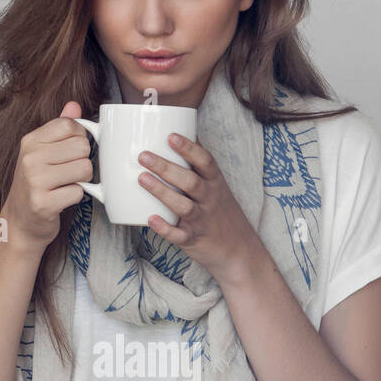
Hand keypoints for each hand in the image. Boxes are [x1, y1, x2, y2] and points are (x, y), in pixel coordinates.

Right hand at [0, 100, 93, 251]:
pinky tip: (61, 199)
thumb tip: (74, 105)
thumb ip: (59, 128)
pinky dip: (76, 197)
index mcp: (30, 141)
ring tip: (65, 185)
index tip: (70, 151)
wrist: (19, 222)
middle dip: (82, 161)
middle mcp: (29, 158)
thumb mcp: (41, 153)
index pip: (70, 125)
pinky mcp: (43, 203)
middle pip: (82, 146)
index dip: (79, 138)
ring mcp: (35, 180)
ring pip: (85, 169)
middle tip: (67, 173)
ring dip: (82, 180)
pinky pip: (79, 191)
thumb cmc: (35, 185)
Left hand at [136, 133, 259, 281]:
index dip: (188, 148)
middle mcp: (210, 200)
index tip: (170, 136)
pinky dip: (165, 228)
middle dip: (167, 168)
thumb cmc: (220, 211)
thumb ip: (198, 164)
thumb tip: (180, 131)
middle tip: (143, 156)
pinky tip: (150, 219)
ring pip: (183, 206)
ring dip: (162, 192)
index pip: (205, 161)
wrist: (239, 250)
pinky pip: (179, 235)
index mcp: (215, 183)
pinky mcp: (193, 239)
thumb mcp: (216, 185)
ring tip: (141, 179)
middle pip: (190, 181)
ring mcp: (202, 220)